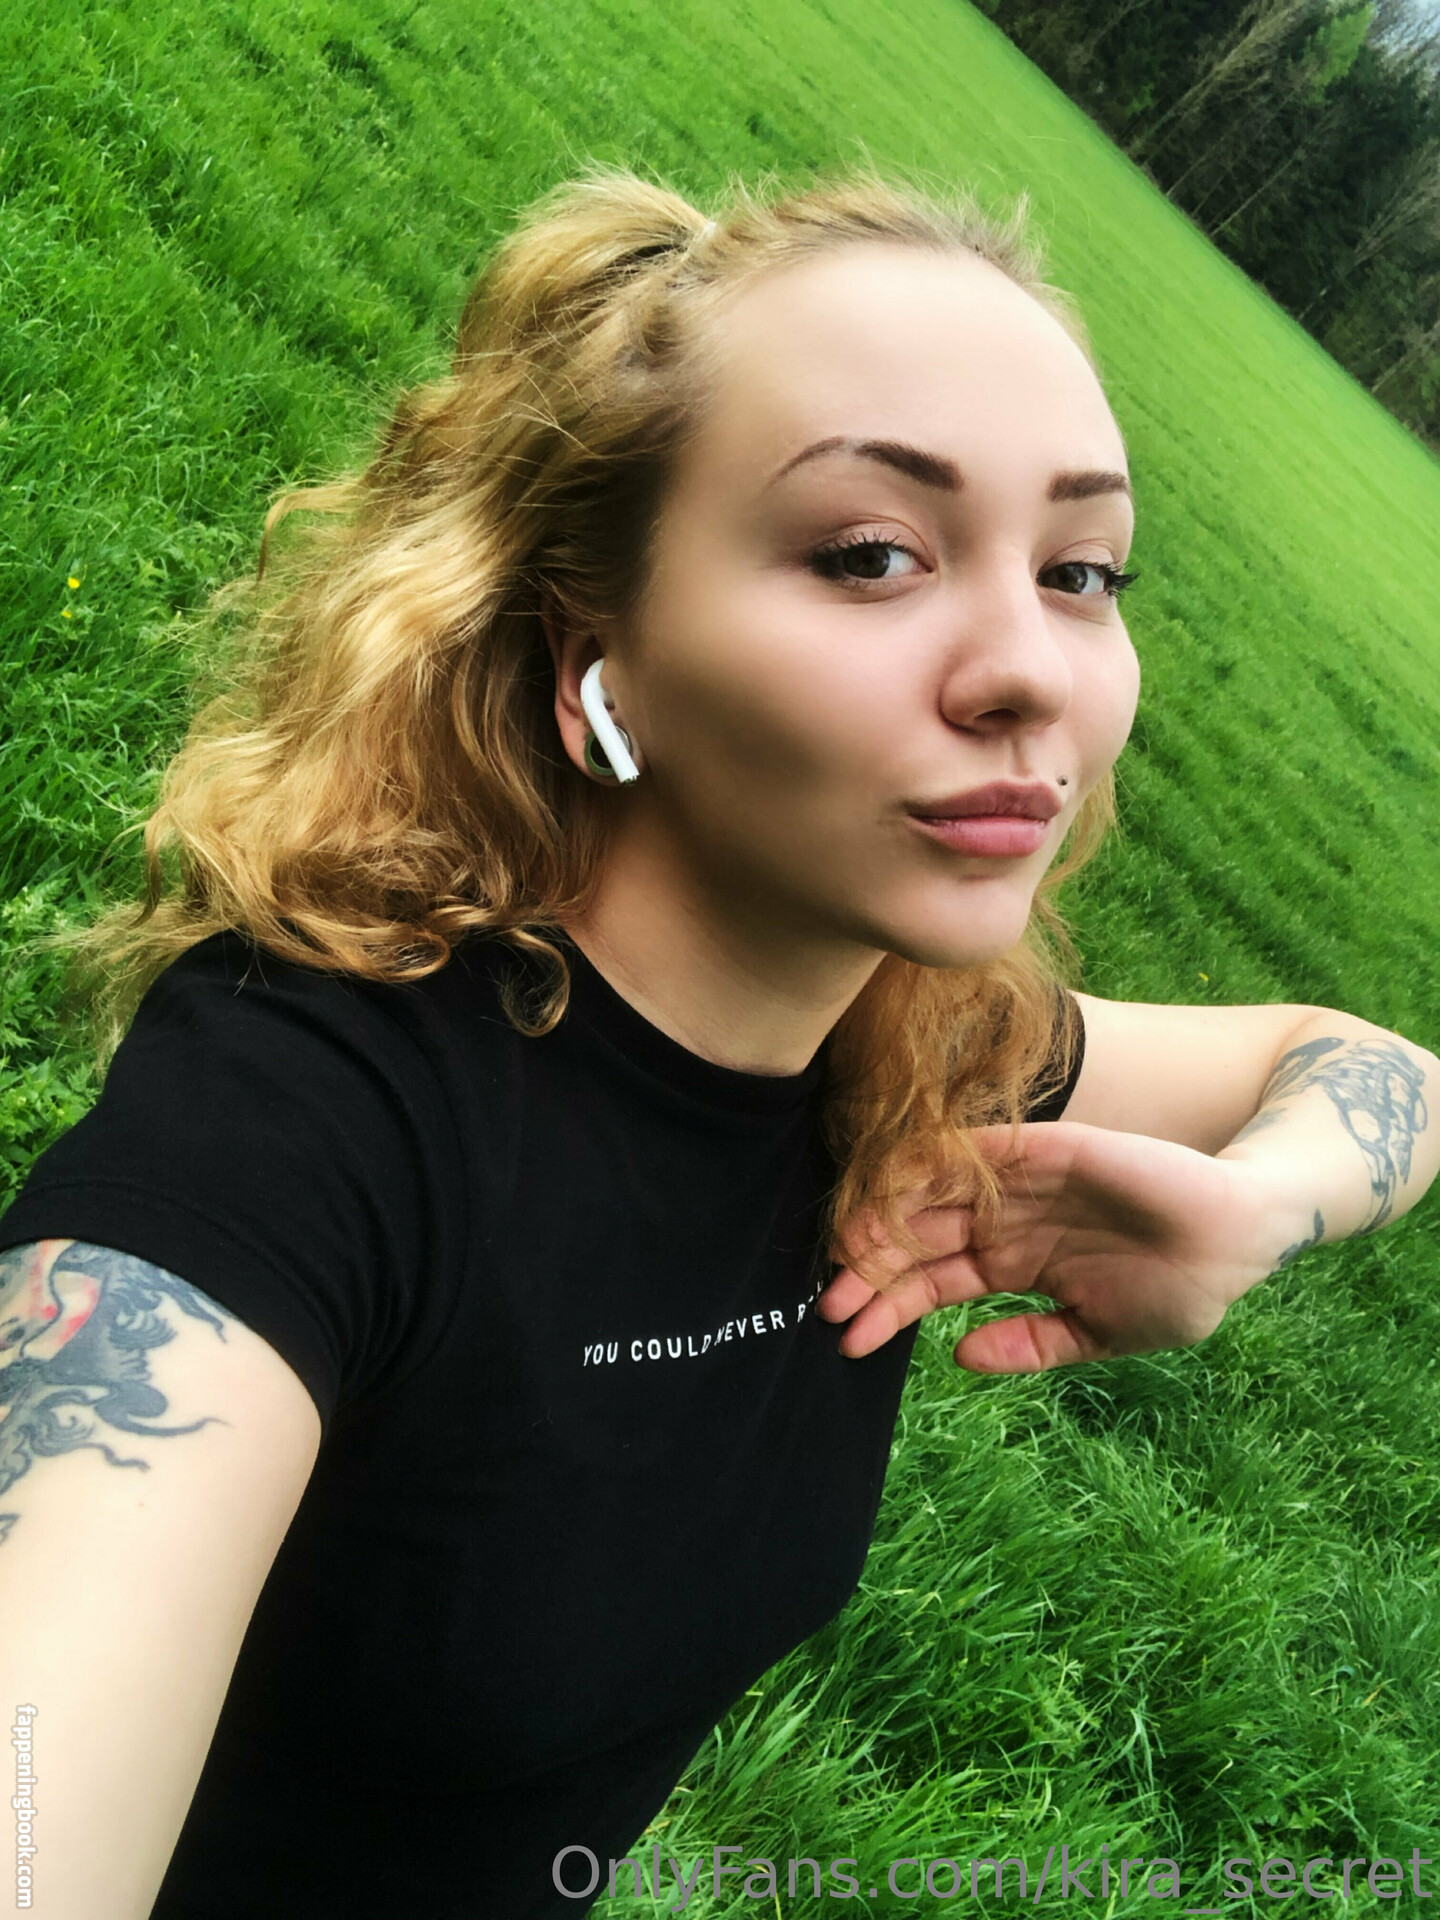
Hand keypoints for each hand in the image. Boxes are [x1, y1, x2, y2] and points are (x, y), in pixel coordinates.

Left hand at [817, 1122, 1300, 1372]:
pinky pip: (978, 1152)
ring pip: (932, 1196)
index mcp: (1014, 1264)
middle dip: (870, 1272)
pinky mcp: (1046, 1147)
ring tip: (847, 1255)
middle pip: (917, 1242)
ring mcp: (1020, 1182)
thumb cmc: (1181, 1288)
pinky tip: (893, 1191)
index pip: (931, 1284)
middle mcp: (1004, 1220)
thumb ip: (1033, 1345)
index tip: (845, 1338)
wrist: (1243, 1232)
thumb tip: (959, 1358)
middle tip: (828, 1303)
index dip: (888, 1307)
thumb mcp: (1101, 1333)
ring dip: (886, 1221)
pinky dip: (933, 1165)